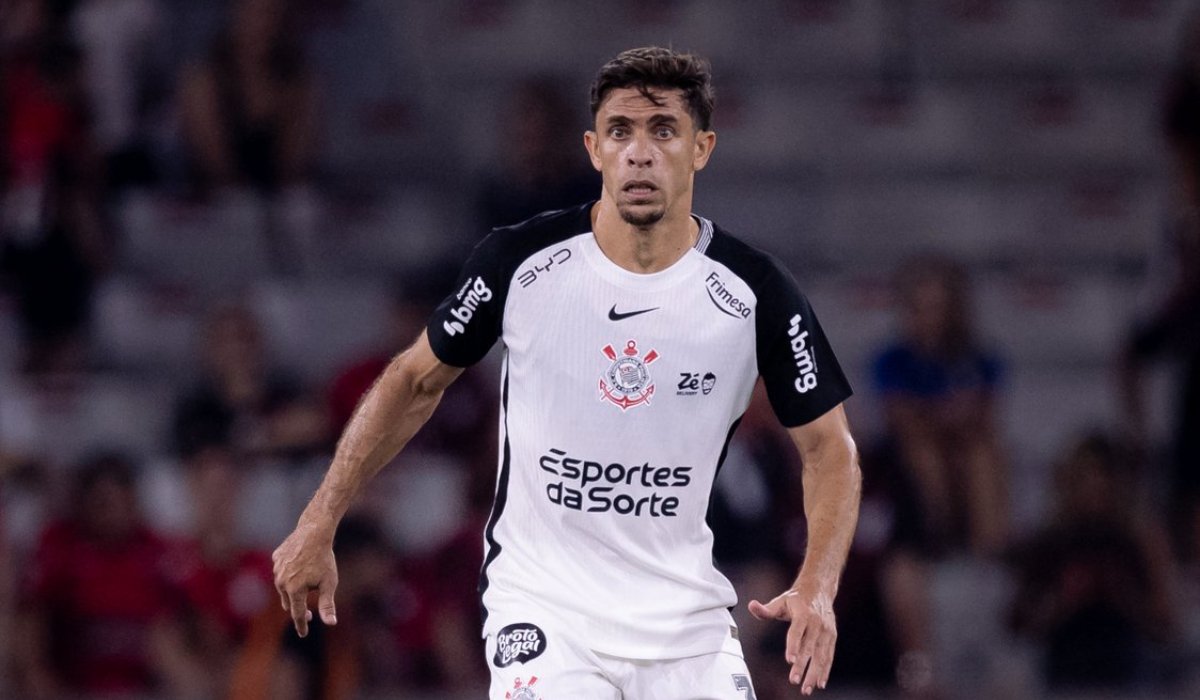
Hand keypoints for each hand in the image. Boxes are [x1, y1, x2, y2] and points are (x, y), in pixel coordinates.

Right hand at [272, 522, 338, 636]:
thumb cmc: (324, 558)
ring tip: (304, 590)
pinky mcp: (275, 558)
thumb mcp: (329, 583)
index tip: (304, 634)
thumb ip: (327, 604)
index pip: (298, 614)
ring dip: (292, 592)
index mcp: (294, 590)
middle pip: (289, 603)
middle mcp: (281, 582)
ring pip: (283, 587)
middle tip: (309, 615)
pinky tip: (297, 571)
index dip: (302, 625)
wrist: (314, 532)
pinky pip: (281, 571)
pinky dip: (288, 575)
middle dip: (298, 610)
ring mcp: (277, 570)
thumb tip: (331, 623)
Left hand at [748, 588, 836, 694]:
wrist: (819, 589)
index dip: (793, 646)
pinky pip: (829, 656)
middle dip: (802, 665)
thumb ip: (766, 608)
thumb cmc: (796, 598)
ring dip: (815, 673)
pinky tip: (820, 683)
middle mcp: (817, 622)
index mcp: (803, 613)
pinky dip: (825, 670)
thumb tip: (751, 606)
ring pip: (821, 654)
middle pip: (809, 646)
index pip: (797, 631)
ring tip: (807, 688)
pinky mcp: (832, 637)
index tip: (790, 660)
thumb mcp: (781, 600)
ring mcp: (826, 631)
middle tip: (794, 680)